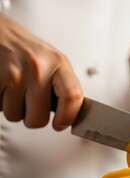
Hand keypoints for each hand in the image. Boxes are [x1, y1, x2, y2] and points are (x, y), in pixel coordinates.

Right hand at [0, 15, 82, 130]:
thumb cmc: (26, 51)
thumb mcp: (53, 62)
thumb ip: (63, 86)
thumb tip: (73, 116)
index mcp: (59, 63)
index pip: (73, 96)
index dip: (68, 117)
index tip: (60, 124)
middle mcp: (38, 67)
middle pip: (39, 118)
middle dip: (32, 117)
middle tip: (29, 102)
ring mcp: (14, 73)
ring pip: (15, 116)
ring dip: (13, 108)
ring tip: (13, 88)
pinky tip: (3, 86)